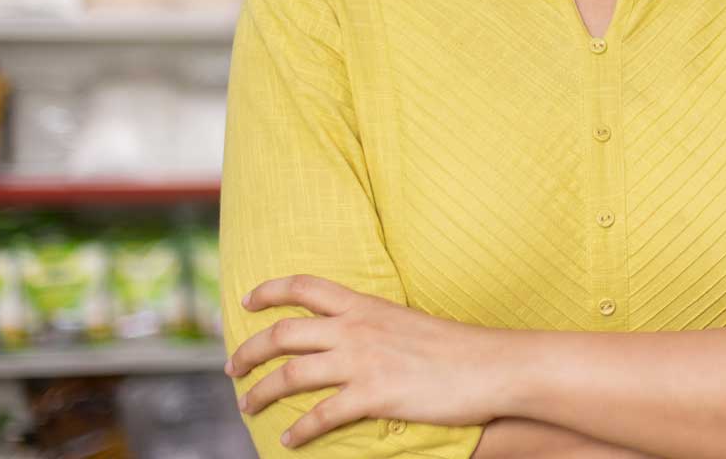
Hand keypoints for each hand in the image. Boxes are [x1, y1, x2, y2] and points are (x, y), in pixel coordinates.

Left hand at [227, 274, 499, 447]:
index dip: (269, 291)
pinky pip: (321, 416)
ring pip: (291, 375)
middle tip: (232, 368)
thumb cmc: (458, 348)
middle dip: (248, 351)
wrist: (493, 365)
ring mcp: (364, 362)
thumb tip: (352, 338)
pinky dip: (299, 430)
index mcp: (366, 306)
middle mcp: (357, 329)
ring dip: (260, 393)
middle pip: (282, 333)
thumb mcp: (408, 323)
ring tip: (248, 406)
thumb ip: (375, 327)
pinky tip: (290, 440)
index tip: (247, 302)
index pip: (305, 286)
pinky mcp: (374, 395)